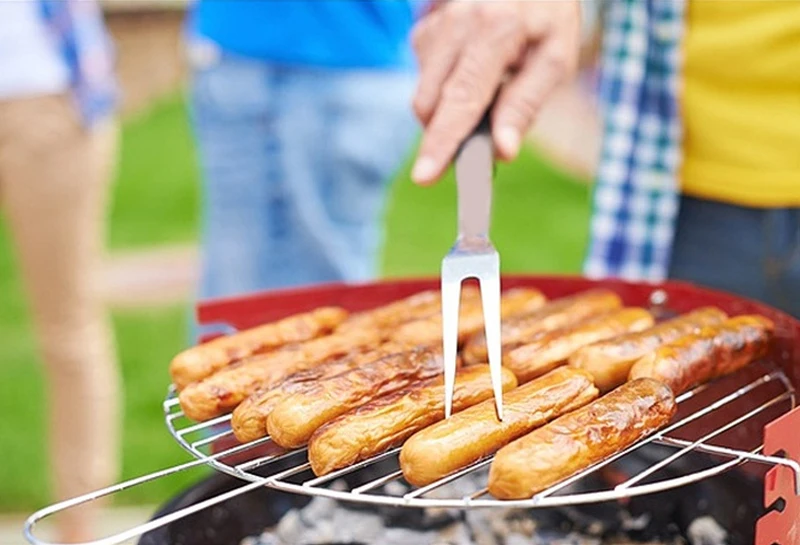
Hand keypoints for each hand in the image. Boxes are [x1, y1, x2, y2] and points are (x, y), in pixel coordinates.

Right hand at [410, 0, 580, 184]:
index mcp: (497, 30)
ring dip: (448, 109)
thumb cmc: (547, 18)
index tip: (424, 177)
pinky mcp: (426, 27)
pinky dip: (444, 87)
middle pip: (430, 101)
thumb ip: (525, 104)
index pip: (462, 98)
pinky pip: (425, 75)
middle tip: (474, 146)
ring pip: (424, 93)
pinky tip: (470, 69)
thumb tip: (502, 150)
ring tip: (487, 89)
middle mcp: (459, 22)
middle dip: (443, 134)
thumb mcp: (555, 58)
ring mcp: (437, 23)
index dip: (442, 142)